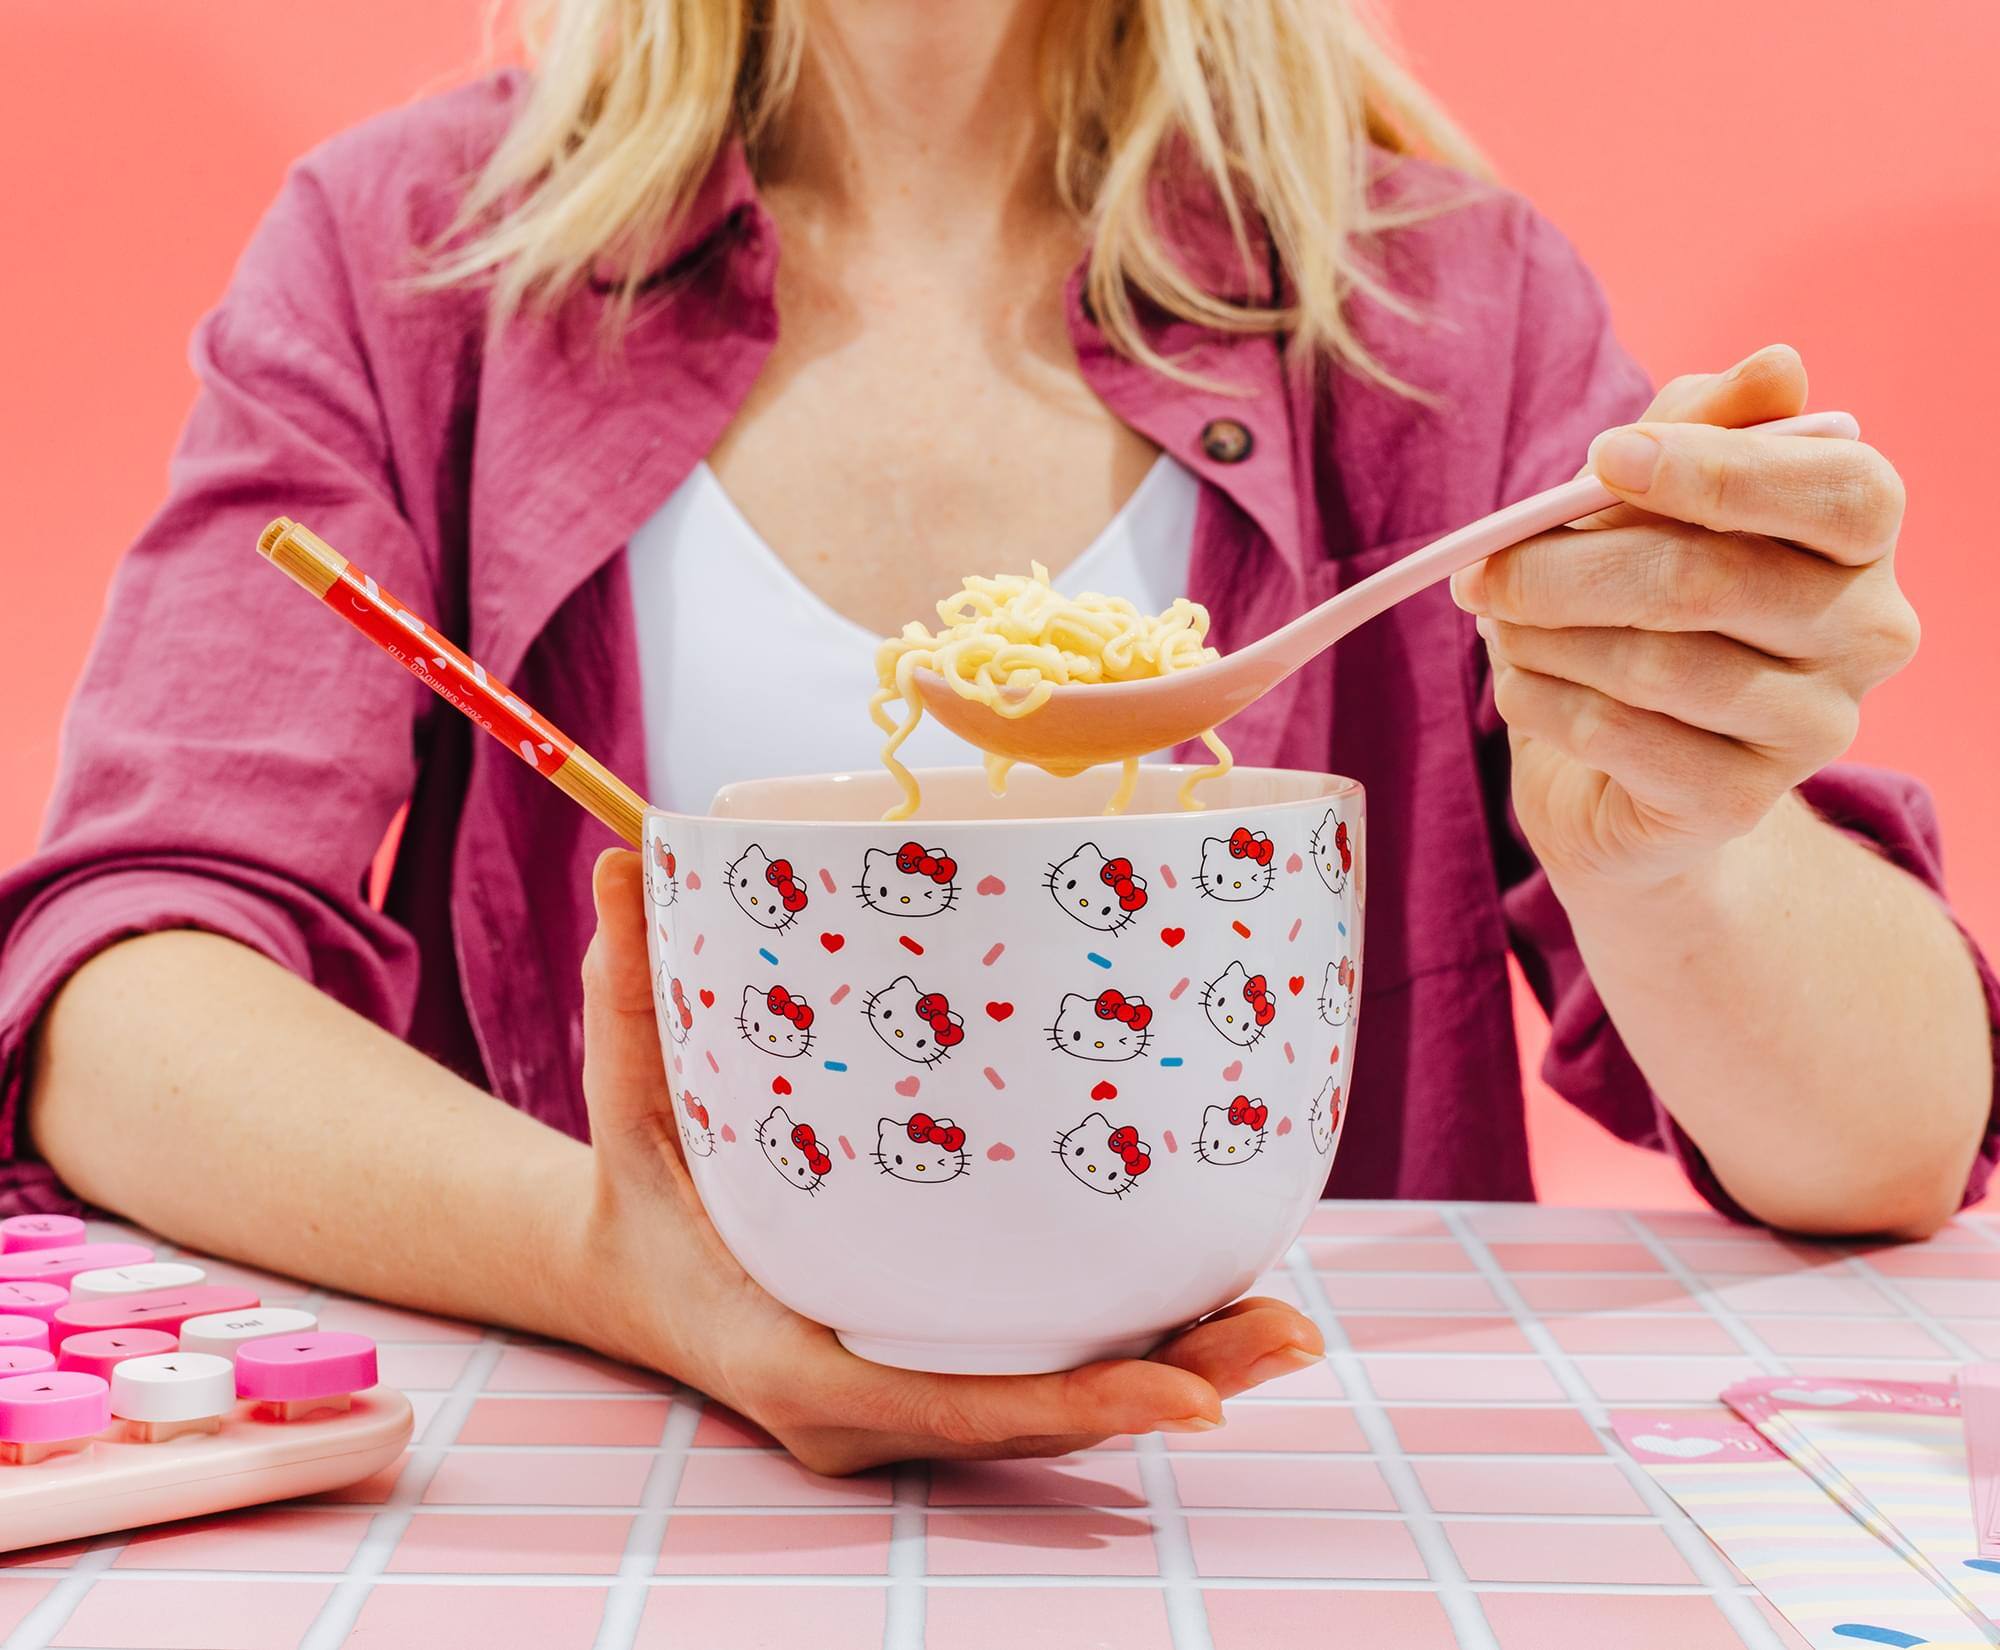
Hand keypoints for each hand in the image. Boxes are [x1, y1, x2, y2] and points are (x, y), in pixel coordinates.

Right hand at [570, 849, 1324, 1474]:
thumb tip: (624, 860)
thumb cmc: (636, 1189)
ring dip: (1181, 1372)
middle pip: (1043, 1422)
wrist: (621, 1278)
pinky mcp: (935, 1376)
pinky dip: (1133, 1350)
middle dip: (1173, 1387)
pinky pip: (1046, 1375)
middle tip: (1289, 1335)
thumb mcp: (626, 1100)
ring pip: (1061, 1408)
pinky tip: (1218, 1303)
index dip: (1076, 1405)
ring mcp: (907, 1403)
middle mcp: (870, 1406)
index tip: (1188, 1395)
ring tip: (1288, 1328)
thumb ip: (631, 993)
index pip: (958, 1405)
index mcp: (802, 1364)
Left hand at [1451, 344, 1918, 888]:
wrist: (1626, 772)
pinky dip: (1544, 702)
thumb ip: (1697, 426)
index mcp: (1863, 533)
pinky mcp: (1741, 802)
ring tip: (1501, 627)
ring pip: (1655, 664)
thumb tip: (1778, 364)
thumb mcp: (1654, 498)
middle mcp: (1868, 630)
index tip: (1603, 460)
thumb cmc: (1642, 603)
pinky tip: (1522, 688)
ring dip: (1544, 638)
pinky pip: (1620, 736)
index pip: (1836, 491)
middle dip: (1568, 569)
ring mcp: (1815, 727)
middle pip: (1709, 581)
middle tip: (1486, 571)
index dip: (1715, 470)